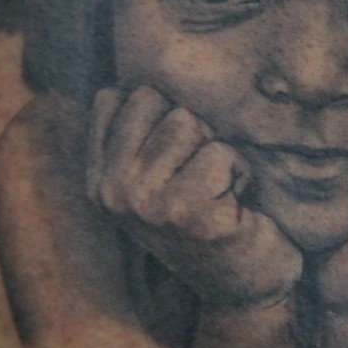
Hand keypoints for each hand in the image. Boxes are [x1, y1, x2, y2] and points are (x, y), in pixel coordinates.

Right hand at [87, 85, 302, 308]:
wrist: (247, 281)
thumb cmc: (210, 213)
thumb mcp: (159, 172)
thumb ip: (137, 129)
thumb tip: (132, 66)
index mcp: (99, 178)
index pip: (115, 96)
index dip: (159, 111)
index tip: (175, 157)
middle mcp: (112, 192)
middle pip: (151, 98)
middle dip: (189, 127)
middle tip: (201, 174)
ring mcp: (146, 205)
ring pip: (187, 121)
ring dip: (218, 151)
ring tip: (219, 189)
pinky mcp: (188, 214)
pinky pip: (222, 153)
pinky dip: (241, 173)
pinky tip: (236, 206)